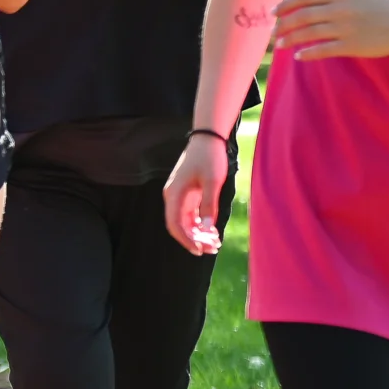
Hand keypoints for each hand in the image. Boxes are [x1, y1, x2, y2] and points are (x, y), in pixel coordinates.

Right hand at [161, 136, 226, 256]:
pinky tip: (213, 232)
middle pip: (179, 226)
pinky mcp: (187, 194)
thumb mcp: (213, 181)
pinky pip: (191, 214)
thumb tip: (207, 228)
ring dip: (198, 234)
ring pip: (185, 222)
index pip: (175, 224)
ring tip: (216, 243)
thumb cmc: (209, 157)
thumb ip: (209, 205)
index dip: (186, 240)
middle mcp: (173, 197)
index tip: (200, 250)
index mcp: (174, 194)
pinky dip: (200, 225)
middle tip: (213, 249)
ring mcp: (179, 196)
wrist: (207, 138)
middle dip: (195, 240)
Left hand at [273, 0, 388, 61]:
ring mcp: (345, 27)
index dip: (286, 4)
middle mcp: (340, 8)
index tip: (273, 12)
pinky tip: (299, 56)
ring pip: (309, 33)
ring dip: (290, 39)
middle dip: (283, 25)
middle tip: (273, 32)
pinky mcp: (351, 45)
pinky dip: (307, 53)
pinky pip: (322, 50)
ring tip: (280, 45)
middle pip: (302, 16)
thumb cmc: (377, 9)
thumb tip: (302, 4)